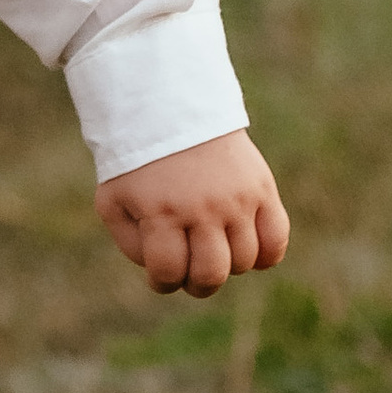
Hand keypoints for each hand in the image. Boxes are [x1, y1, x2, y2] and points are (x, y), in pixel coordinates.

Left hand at [98, 133, 289, 299]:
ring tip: (212, 245)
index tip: (161, 273)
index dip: (163, 282)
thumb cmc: (139, 163)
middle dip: (197, 284)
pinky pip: (276, 240)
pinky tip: (243, 245)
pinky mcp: (262, 187)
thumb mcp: (115, 200)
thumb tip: (166, 273)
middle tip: (189, 269)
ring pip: (244, 262)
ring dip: (226, 265)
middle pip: (211, 275)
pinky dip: (265, 255)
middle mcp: (203, 207)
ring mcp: (236, 198)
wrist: (173, 108)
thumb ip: (132, 245)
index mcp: (161, 211)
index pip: (169, 274)